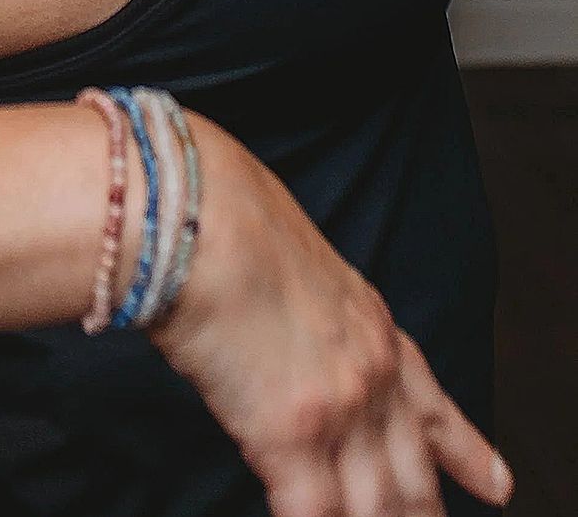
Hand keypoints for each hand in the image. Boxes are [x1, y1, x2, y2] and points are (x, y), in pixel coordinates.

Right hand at [145, 112, 513, 516]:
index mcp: (374, 327)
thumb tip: (282, 328)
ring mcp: (339, 411)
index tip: (499, 488)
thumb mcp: (297, 260)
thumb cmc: (225, 216)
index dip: (470, 456)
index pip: (433, 408)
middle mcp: (372, 375)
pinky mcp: (290, 438)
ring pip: (377, 512)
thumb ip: (309, 309)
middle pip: (413, 481)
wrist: (200, 212)